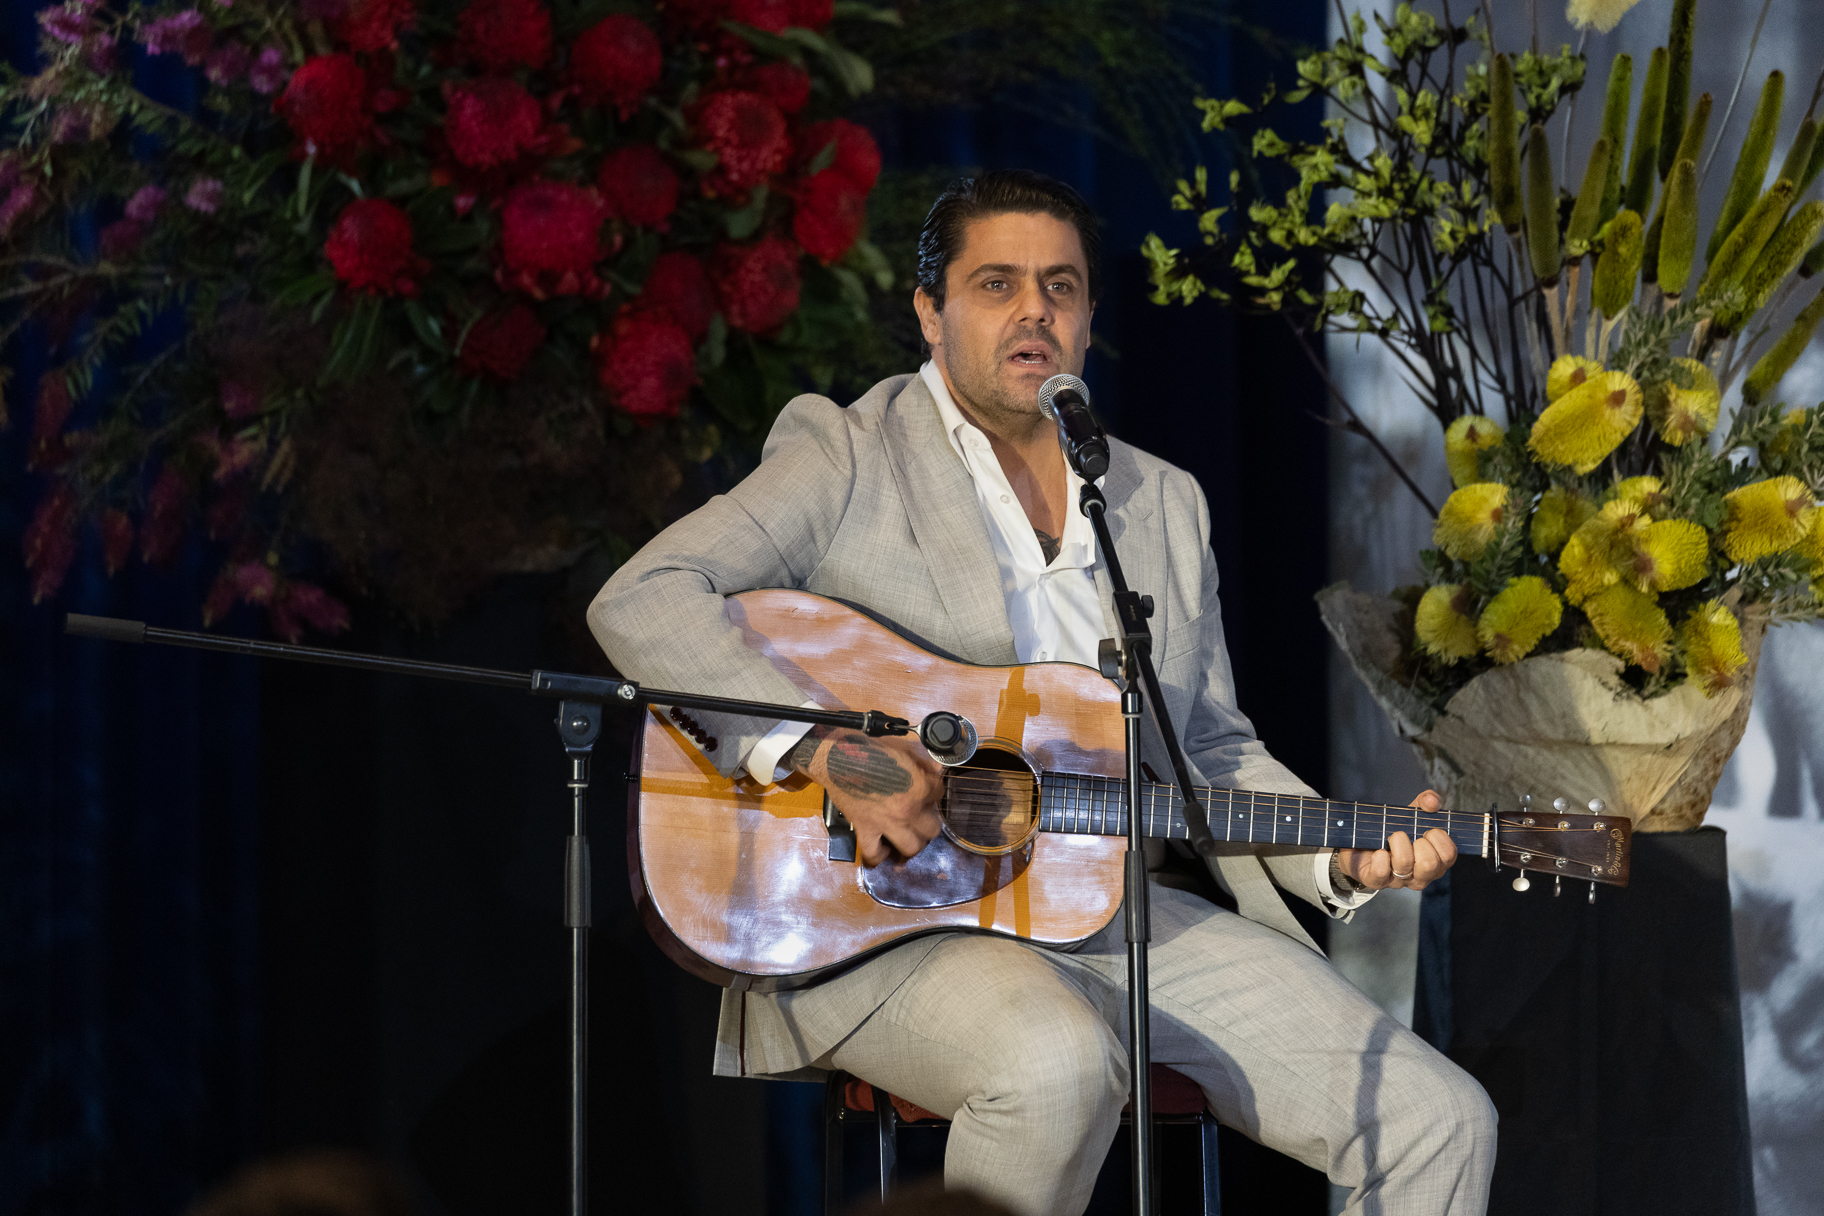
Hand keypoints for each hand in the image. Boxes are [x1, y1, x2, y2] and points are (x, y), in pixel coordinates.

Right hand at [790, 726, 944, 865]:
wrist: (838, 756)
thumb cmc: (871, 747)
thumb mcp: (904, 747)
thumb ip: (924, 761)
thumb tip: (936, 770)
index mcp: (920, 787)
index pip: (940, 794)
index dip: (934, 790)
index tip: (926, 788)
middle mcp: (907, 810)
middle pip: (932, 829)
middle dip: (929, 822)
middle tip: (922, 816)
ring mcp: (886, 823)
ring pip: (912, 847)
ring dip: (913, 843)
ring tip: (908, 835)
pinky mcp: (865, 830)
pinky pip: (874, 854)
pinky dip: (881, 855)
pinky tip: (885, 847)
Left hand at [1334, 789, 1457, 891]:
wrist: (1360, 842)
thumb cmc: (1392, 830)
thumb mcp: (1411, 814)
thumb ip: (1425, 802)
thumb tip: (1432, 802)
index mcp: (1435, 862)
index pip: (1449, 856)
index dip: (1439, 838)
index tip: (1427, 830)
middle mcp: (1420, 876)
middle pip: (1430, 864)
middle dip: (1418, 842)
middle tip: (1408, 835)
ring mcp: (1399, 882)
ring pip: (1405, 863)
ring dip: (1396, 843)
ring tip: (1391, 838)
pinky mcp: (1376, 882)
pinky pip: (1381, 872)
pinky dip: (1379, 857)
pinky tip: (1378, 851)